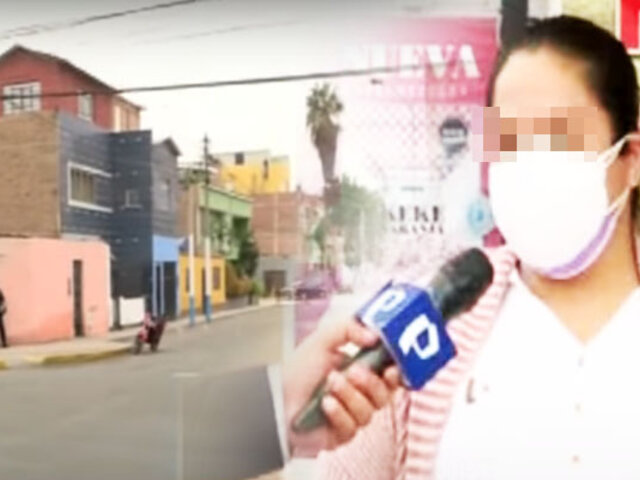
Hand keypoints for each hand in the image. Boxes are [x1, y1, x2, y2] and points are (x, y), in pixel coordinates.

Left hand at [283, 318, 401, 455]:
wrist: (275, 399)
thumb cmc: (297, 371)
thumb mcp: (323, 339)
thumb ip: (349, 328)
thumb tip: (375, 335)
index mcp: (361, 371)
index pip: (390, 375)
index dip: (396, 374)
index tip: (392, 369)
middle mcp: (360, 395)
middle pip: (385, 395)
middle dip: (371, 383)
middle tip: (353, 372)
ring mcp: (352, 416)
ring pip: (369, 411)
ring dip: (349, 396)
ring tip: (329, 385)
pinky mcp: (342, 434)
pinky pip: (352, 427)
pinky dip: (338, 412)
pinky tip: (324, 404)